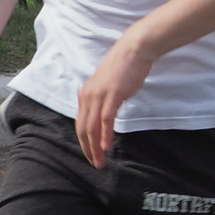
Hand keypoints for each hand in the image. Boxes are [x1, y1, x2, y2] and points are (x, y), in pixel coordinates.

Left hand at [73, 35, 157, 168]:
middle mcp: (87, 96)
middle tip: (95, 164)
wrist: (134, 50)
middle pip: (83, 129)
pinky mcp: (112, 95)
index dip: (85, 142)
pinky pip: (105, 119)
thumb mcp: (109, 86)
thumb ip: (104, 100)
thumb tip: (106, 114)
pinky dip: (105, 134)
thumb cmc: (125, 67)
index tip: (92, 155)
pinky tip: (107, 146)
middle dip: (88, 149)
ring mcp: (99, 96)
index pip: (81, 124)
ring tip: (100, 161)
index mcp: (86, 95)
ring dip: (95, 146)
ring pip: (91, 127)